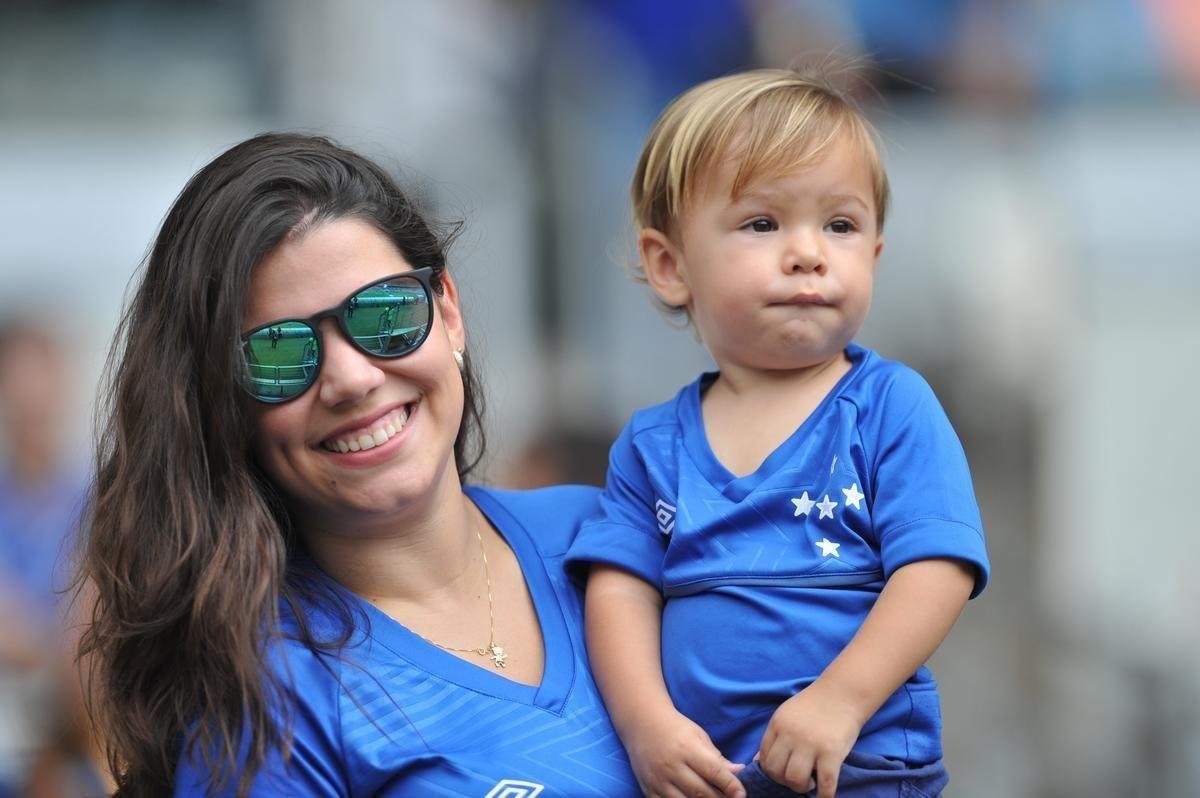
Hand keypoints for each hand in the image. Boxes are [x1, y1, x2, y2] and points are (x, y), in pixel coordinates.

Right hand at [624, 708, 745, 797]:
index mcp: (687, 748)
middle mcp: (672, 765)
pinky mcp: (648, 789)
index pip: (714, 772)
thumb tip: (739, 772)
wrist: (642, 722)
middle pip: (701, 792)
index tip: (742, 794)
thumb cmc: (676, 728)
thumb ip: (718, 757)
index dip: (731, 785)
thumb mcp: (699, 736)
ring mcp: (658, 779)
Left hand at [756, 682, 862, 797]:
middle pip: (775, 771)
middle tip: (796, 779)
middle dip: (783, 781)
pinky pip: (825, 783)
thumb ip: (774, 736)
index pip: (764, 757)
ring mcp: (811, 744)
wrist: (843, 693)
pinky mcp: (832, 753)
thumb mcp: (787, 714)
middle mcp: (791, 735)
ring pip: (795, 779)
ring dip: (800, 788)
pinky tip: (824, 796)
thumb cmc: (815, 705)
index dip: (771, 770)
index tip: (782, 772)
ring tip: (810, 783)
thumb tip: (757, 761)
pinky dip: (824, 796)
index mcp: (778, 724)